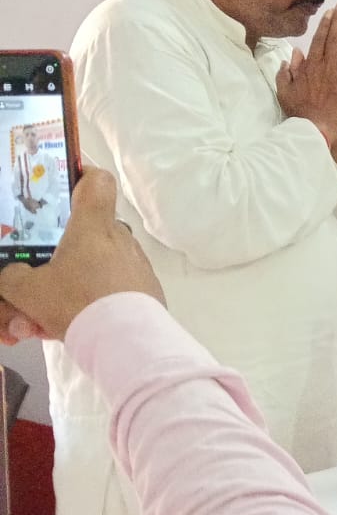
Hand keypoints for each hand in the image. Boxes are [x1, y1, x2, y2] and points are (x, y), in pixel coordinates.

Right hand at [0, 168, 163, 340]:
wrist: (125, 340)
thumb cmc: (76, 302)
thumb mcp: (27, 290)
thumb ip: (11, 276)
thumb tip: (11, 274)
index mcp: (92, 226)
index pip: (97, 181)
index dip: (82, 174)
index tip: (68, 182)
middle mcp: (118, 239)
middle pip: (84, 236)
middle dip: (54, 263)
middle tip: (31, 288)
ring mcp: (135, 264)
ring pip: (92, 270)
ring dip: (63, 293)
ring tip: (35, 324)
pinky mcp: (145, 289)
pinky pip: (109, 290)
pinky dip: (86, 306)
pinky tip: (61, 330)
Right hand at [275, 2, 336, 142]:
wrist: (318, 130)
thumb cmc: (301, 112)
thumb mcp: (285, 91)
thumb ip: (287, 71)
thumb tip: (294, 53)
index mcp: (312, 66)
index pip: (320, 40)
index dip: (327, 24)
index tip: (332, 12)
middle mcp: (328, 66)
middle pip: (336, 38)